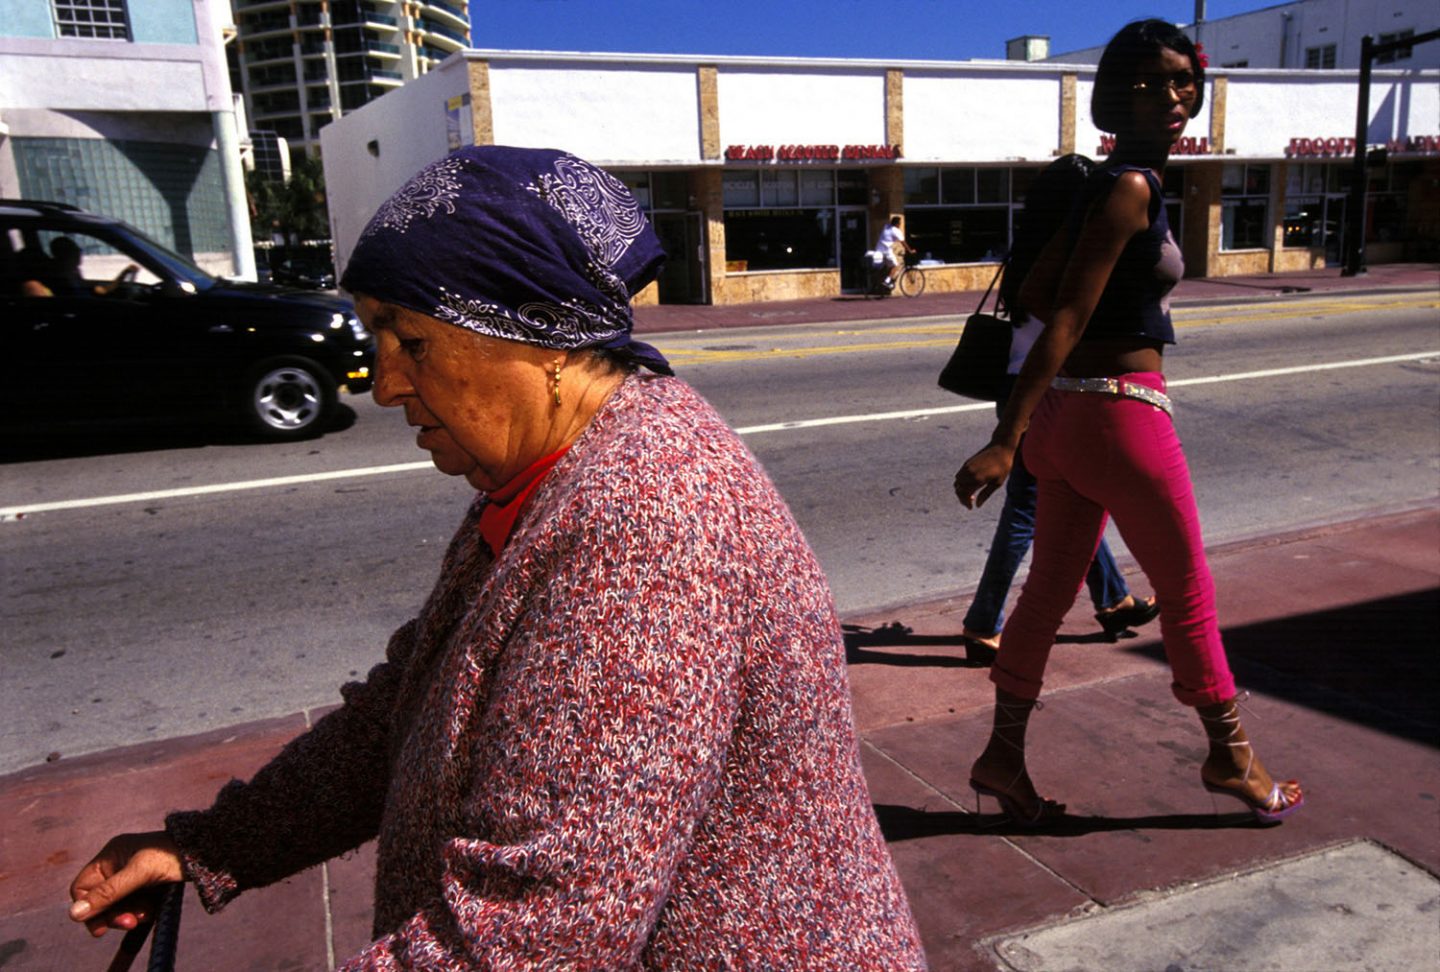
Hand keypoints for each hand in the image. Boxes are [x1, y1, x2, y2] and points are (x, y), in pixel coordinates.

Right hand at [68, 831, 183, 937]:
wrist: (207, 851)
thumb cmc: (171, 856)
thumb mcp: (139, 874)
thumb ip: (108, 893)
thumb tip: (74, 914)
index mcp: (110, 855)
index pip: (83, 888)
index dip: (88, 908)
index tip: (100, 928)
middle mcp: (117, 864)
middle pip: (100, 900)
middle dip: (113, 914)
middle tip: (129, 923)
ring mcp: (132, 876)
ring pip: (118, 905)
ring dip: (128, 914)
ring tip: (145, 915)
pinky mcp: (146, 885)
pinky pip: (133, 905)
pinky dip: (140, 911)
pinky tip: (151, 911)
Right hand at [954, 443, 1013, 508]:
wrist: (1001, 447)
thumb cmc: (1003, 466)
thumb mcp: (997, 483)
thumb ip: (986, 494)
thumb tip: (977, 505)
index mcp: (977, 479)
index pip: (964, 494)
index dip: (966, 502)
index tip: (971, 507)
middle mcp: (969, 473)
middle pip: (958, 488)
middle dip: (962, 497)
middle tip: (970, 502)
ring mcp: (967, 467)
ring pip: (957, 481)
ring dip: (961, 489)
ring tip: (970, 493)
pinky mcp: (967, 462)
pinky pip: (960, 474)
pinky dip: (962, 481)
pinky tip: (971, 484)